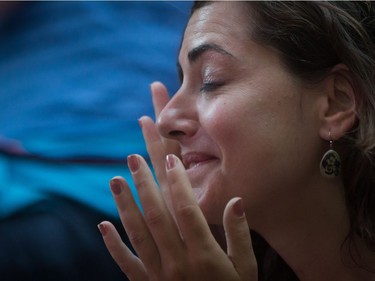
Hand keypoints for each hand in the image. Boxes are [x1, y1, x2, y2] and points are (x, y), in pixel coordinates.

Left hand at [99, 153, 256, 280]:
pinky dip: (113, 245)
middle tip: (133, 159)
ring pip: (138, 234)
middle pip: (156, 216)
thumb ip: (239, 235)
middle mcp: (177, 263)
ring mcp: (159, 276)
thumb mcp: (246, 269)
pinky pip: (126, 264)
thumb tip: (236, 200)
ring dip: (125, 206)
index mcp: (204, 255)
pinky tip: (103, 225)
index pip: (186, 210)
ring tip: (115, 180)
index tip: (170, 160)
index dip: (178, 183)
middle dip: (144, 184)